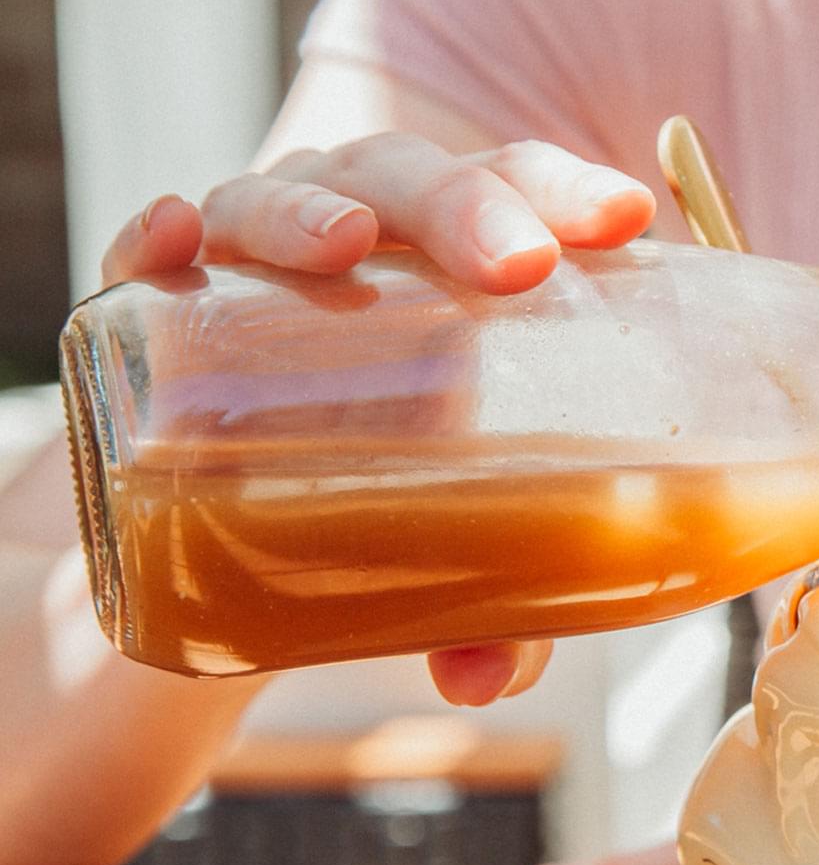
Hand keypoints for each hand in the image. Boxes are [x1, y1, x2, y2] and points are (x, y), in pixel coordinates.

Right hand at [99, 135, 657, 705]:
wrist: (258, 518)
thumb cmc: (402, 494)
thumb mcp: (468, 551)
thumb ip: (496, 614)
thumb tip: (478, 681)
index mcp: (461, 271)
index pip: (521, 196)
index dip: (567, 191)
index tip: (626, 217)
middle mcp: (368, 245)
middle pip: (415, 182)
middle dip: (467, 206)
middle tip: (517, 264)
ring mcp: (263, 263)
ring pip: (282, 196)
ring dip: (309, 207)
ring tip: (344, 245)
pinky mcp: (168, 306)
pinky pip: (147, 253)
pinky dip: (153, 237)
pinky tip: (173, 238)